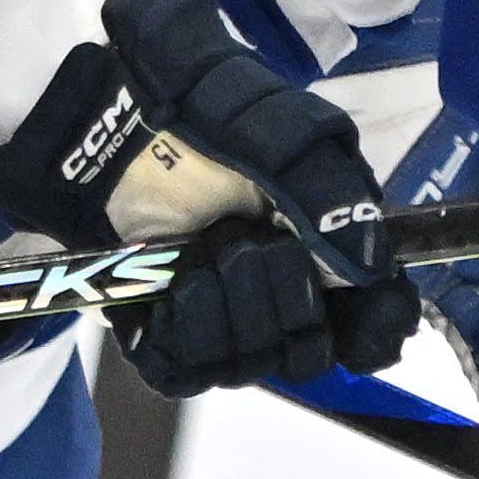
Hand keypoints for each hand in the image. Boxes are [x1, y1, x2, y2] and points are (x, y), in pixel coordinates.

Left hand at [0, 0, 414, 362]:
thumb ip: (332, 198)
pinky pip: (186, 372)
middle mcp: (280, 288)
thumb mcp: (281, 134)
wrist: (103, 109)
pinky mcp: (162, 331)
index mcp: (326, 244)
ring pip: (251, 365)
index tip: (361, 324)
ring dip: (225, 306)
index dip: (375, 330)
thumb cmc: (197, 106)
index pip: (375, 321)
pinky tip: (172, 284)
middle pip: (310, 354)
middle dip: (280, 297)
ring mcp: (221, 313)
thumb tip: (368, 268)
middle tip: (244, 239)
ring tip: (200, 249)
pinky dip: (180, 331)